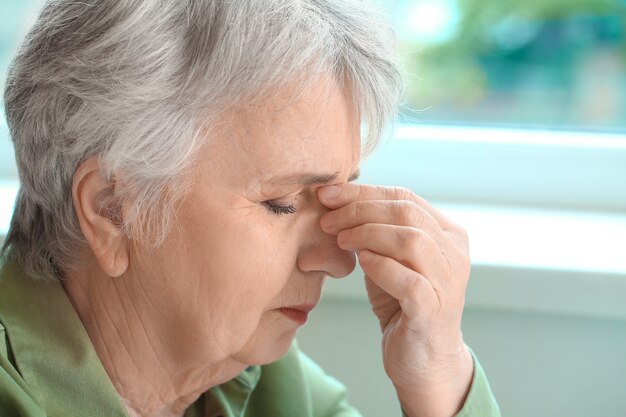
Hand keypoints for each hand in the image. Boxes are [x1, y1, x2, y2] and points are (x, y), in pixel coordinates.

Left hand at [318, 184, 473, 416]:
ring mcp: (448, 282)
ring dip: (367, 235)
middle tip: (328, 220)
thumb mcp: (389, 258)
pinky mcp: (434, 310)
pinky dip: (381, 266)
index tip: (327, 194)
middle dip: (359, 210)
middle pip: (406, 212)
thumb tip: (336, 201)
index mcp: (447, 233)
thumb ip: (375, 231)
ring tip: (341, 241)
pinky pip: (409, 280)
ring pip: (411, 240)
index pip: (404, 196)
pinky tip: (361, 263)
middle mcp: (454, 253)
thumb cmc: (403, 303)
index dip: (363, 192)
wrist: (422, 359)